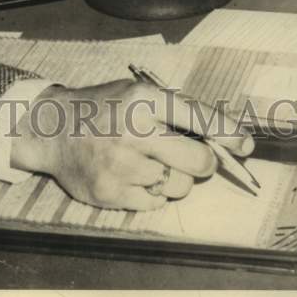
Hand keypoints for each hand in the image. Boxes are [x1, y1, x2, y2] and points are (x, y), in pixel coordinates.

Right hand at [10, 80, 254, 211]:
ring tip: (150, 163)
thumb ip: (173, 112)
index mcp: (144, 99)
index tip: (245, 147)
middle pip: (199, 163)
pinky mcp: (111, 193)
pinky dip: (152, 193)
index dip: (228, 136)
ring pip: (179, 186)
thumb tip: (222, 141)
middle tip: (195, 160)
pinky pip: (155, 203)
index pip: (200, 119)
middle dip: (204, 164)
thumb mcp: (135, 93)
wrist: (50, 129)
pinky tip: (133, 176)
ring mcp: (122, 165)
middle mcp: (134, 131)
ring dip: (174, 179)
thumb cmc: (102, 108)